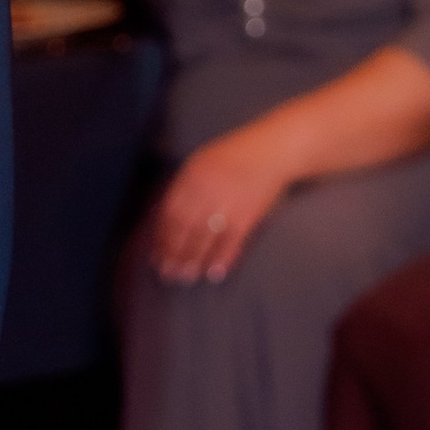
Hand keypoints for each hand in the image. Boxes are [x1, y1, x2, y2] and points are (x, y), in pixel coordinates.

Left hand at [153, 129, 291, 283]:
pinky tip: (214, 272)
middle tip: (167, 272)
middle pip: (183, 228)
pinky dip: (222, 259)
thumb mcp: (203, 162)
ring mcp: (227, 204)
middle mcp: (205, 191)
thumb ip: (185, 186)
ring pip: (204, 238)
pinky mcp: (248, 216)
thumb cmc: (236, 156)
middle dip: (173, 252)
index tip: (156, 253)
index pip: (169, 212)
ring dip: (193, 260)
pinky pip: (231, 242)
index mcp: (191, 177)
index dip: (161, 235)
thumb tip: (166, 214)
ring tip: (185, 277)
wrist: (273, 152)